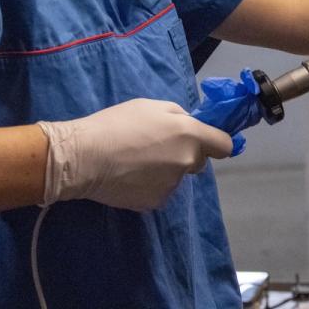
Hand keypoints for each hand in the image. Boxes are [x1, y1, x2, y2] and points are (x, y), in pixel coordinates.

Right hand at [37, 99, 232, 211]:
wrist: (83, 157)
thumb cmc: (117, 124)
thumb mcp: (152, 106)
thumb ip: (180, 116)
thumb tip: (191, 126)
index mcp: (190, 135)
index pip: (225, 146)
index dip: (218, 143)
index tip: (210, 143)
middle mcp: (187, 162)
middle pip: (198, 162)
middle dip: (186, 155)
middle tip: (158, 148)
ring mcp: (172, 185)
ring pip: (176, 177)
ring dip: (165, 170)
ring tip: (135, 162)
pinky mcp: (155, 203)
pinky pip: (159, 191)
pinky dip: (149, 186)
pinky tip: (129, 177)